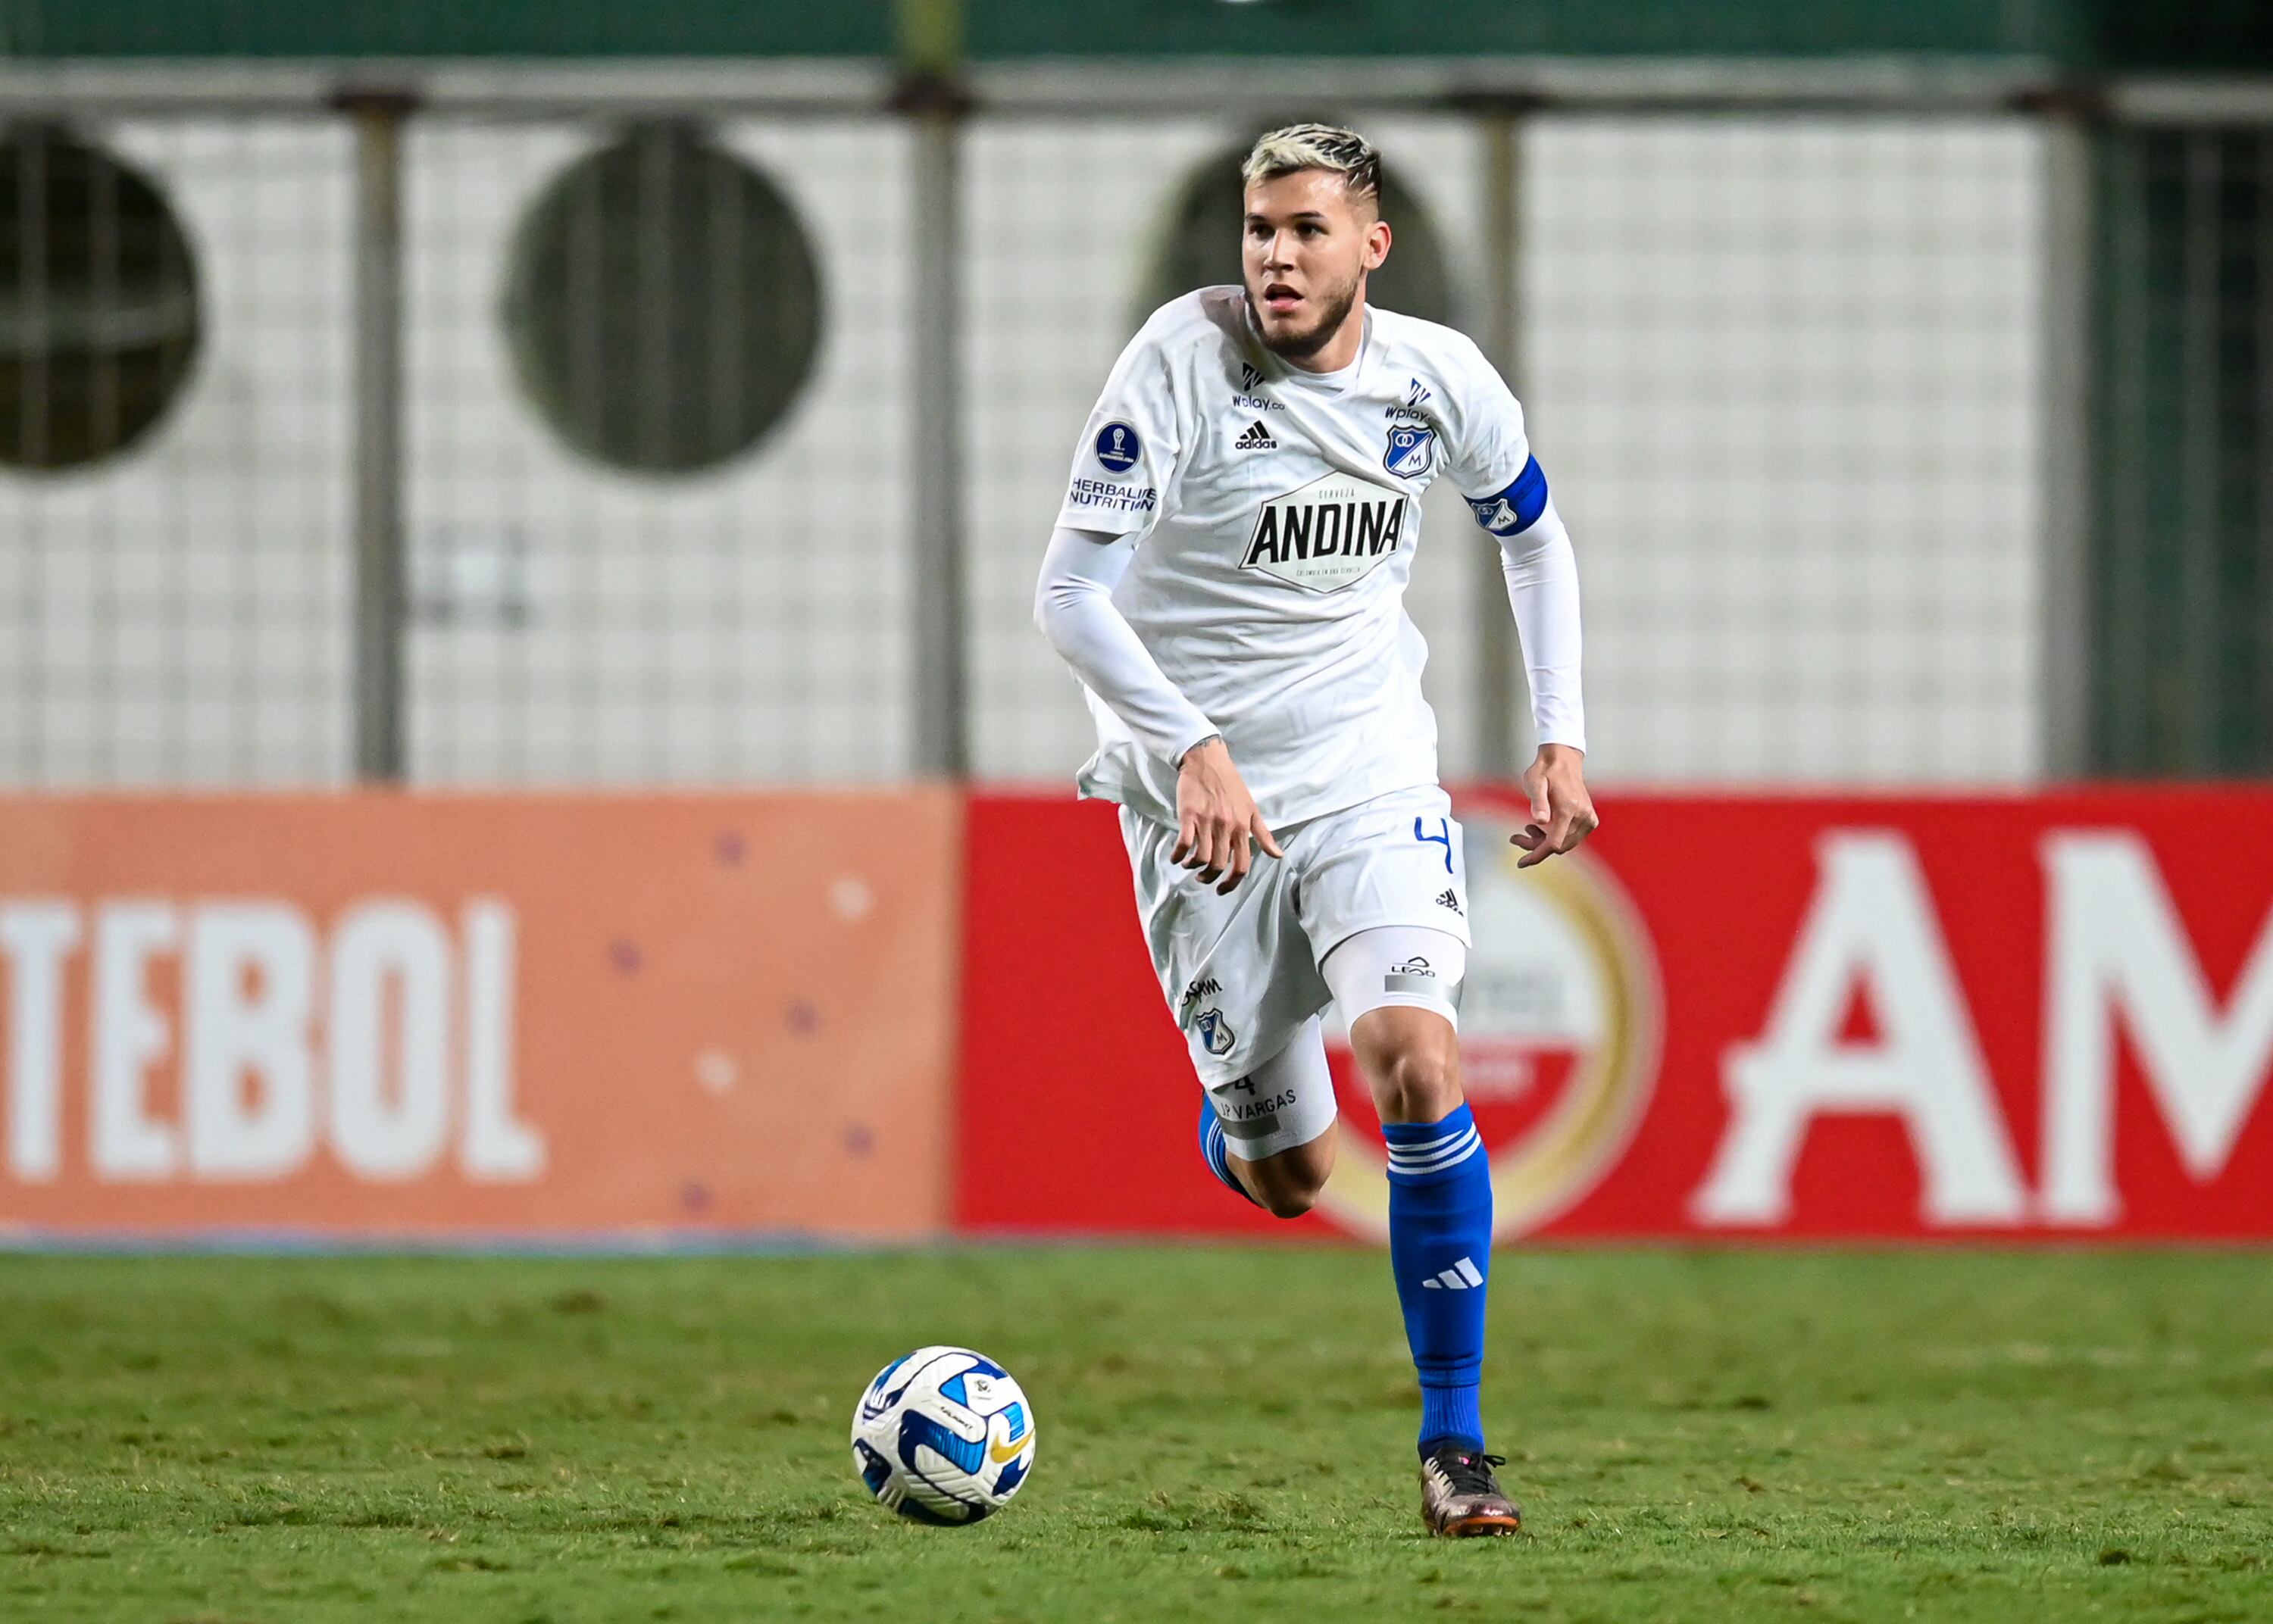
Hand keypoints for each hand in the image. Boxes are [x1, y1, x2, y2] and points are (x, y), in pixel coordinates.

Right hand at [1173, 738, 1283, 894]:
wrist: (1207, 760)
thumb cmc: (1231, 784)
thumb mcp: (1252, 808)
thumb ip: (1263, 834)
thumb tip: (1278, 855)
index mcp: (1243, 827)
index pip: (1242, 865)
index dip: (1232, 883)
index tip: (1222, 889)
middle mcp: (1227, 826)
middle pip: (1219, 865)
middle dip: (1209, 878)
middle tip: (1203, 878)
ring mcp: (1207, 821)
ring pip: (1202, 858)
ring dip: (1194, 867)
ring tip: (1190, 866)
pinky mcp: (1189, 815)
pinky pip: (1183, 844)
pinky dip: (1178, 855)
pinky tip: (1176, 857)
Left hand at [1511, 743, 1597, 868]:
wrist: (1563, 759)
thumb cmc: (1544, 770)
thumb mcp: (1534, 782)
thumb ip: (1538, 802)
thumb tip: (1540, 821)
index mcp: (1569, 809)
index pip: (1554, 844)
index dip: (1536, 855)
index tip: (1521, 862)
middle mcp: (1583, 816)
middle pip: (1558, 846)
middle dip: (1536, 847)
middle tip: (1515, 837)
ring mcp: (1589, 818)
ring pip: (1565, 843)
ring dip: (1544, 841)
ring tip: (1526, 828)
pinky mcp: (1590, 819)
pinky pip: (1571, 837)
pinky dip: (1555, 836)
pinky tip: (1541, 827)